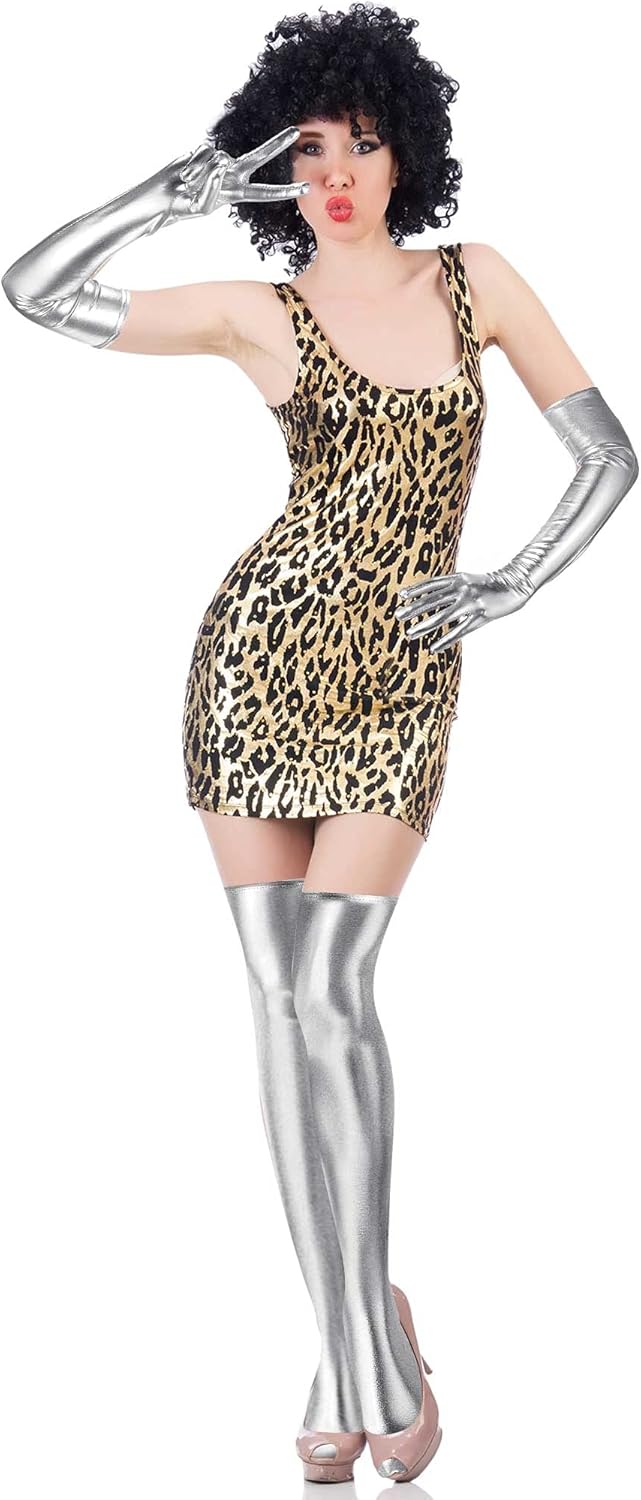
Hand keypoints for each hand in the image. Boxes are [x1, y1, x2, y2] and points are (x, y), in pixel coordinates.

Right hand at [148, 125, 309, 225]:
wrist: (161, 197)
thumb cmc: (182, 207)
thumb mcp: (202, 206)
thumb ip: (215, 184)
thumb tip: (221, 159)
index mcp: (235, 193)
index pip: (265, 192)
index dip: (284, 191)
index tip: (306, 188)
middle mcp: (231, 174)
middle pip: (258, 157)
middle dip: (277, 144)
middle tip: (295, 131)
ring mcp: (217, 161)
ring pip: (219, 161)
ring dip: (202, 177)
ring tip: (188, 186)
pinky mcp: (203, 151)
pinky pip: (204, 155)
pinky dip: (193, 167)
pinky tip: (184, 175)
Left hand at [394, 567, 532, 650]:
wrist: (514, 586)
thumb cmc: (489, 585)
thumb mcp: (468, 580)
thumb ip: (451, 586)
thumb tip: (431, 596)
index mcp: (458, 579)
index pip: (432, 584)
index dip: (416, 590)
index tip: (401, 596)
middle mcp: (462, 589)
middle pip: (433, 600)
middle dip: (414, 609)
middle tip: (399, 615)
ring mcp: (471, 603)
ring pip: (443, 617)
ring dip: (425, 626)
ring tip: (410, 634)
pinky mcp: (480, 617)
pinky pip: (460, 631)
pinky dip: (446, 640)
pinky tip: (434, 647)